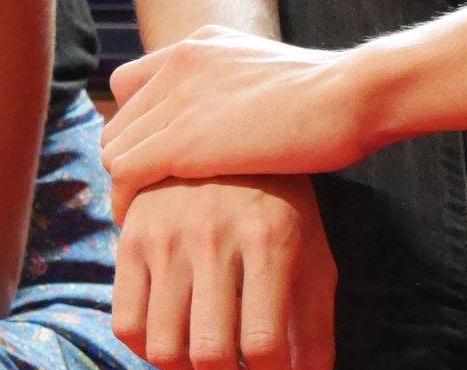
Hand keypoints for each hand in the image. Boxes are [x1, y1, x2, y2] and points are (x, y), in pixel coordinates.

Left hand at [103, 28, 371, 208]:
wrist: (351, 97)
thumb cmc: (336, 104)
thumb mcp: (277, 87)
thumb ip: (245, 99)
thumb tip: (251, 131)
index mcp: (202, 45)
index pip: (135, 85)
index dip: (140, 127)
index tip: (157, 162)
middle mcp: (180, 62)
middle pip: (119, 119)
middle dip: (129, 162)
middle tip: (145, 202)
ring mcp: (177, 98)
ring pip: (114, 147)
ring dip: (125, 186)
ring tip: (143, 219)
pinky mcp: (181, 139)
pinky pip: (124, 173)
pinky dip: (126, 203)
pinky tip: (142, 227)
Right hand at [112, 176, 335, 369]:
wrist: (223, 134)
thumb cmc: (282, 206)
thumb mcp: (313, 259)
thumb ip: (315, 337)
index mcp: (270, 239)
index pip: (264, 343)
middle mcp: (212, 237)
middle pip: (211, 354)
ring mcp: (164, 236)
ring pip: (164, 347)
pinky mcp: (129, 240)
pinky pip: (128, 324)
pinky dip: (153, 357)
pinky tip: (183, 357)